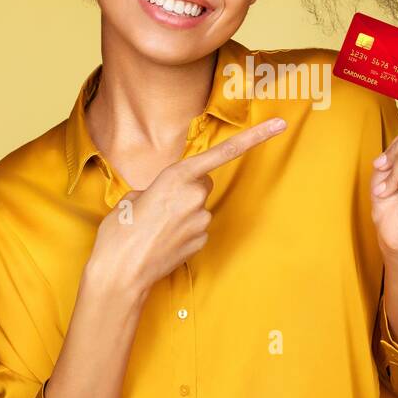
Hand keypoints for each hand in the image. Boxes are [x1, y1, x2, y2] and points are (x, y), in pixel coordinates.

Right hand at [85, 117, 287, 299]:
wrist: (120, 273)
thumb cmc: (119, 232)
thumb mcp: (132, 198)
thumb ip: (156, 189)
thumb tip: (162, 196)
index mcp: (176, 177)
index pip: (222, 152)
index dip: (254, 137)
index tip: (278, 125)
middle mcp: (194, 197)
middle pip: (203, 183)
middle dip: (188, 189)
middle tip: (159, 205)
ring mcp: (201, 221)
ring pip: (198, 208)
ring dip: (182, 213)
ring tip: (155, 227)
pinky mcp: (202, 241)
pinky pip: (196, 229)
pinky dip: (183, 232)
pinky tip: (163, 241)